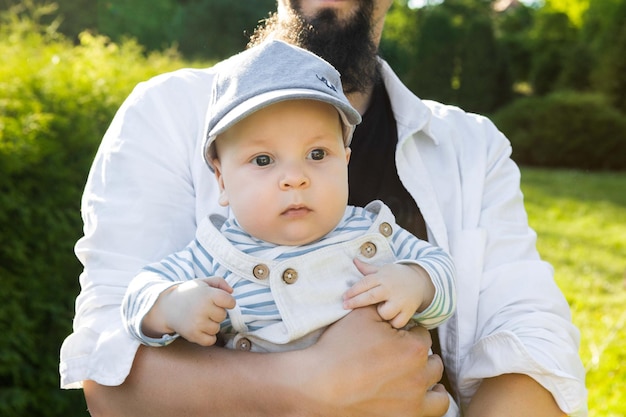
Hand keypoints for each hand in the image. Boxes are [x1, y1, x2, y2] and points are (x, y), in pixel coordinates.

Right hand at [147, 277, 235, 345]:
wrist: (167, 307)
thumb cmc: (189, 294)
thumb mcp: (203, 282)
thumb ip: (220, 282)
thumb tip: (231, 292)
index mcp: (207, 294)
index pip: (231, 302)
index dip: (228, 302)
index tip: (219, 301)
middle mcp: (203, 308)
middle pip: (223, 316)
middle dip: (216, 312)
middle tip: (205, 309)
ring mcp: (198, 323)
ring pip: (216, 328)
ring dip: (211, 324)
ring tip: (200, 317)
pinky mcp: (193, 335)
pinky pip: (210, 341)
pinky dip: (207, 337)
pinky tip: (200, 328)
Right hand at [293, 306, 449, 416]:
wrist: (318, 383)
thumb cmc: (339, 348)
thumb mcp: (362, 315)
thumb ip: (385, 307)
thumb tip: (394, 303)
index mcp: (413, 349)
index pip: (423, 335)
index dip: (409, 332)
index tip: (395, 337)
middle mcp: (419, 377)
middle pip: (432, 362)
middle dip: (418, 356)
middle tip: (398, 355)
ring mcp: (414, 402)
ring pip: (439, 393)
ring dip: (431, 383)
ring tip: (415, 378)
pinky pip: (433, 412)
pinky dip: (427, 404)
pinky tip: (414, 397)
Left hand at [343, 258, 433, 327]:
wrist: (421, 281)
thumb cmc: (396, 276)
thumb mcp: (383, 270)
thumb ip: (367, 269)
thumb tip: (354, 260)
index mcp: (383, 277)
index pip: (365, 283)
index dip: (353, 291)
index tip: (343, 297)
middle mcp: (391, 288)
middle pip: (370, 297)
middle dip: (356, 302)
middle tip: (345, 306)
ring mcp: (401, 300)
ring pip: (385, 312)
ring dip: (380, 313)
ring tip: (380, 309)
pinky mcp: (409, 311)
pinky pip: (397, 322)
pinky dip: (393, 322)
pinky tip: (391, 318)